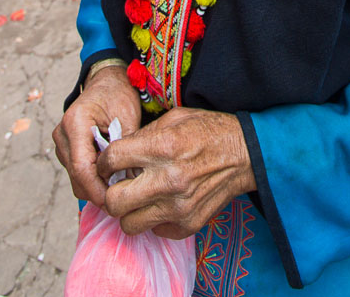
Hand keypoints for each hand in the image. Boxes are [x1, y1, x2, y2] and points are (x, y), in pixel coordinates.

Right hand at [53, 65, 139, 206]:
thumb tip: (131, 181)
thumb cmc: (119, 94)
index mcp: (75, 122)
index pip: (82, 167)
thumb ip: (126, 147)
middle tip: (122, 199)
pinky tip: (111, 176)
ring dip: (96, 186)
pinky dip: (93, 178)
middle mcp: (62, 133)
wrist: (107, 81)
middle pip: (76, 177)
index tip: (114, 202)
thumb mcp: (127, 115)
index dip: (97, 189)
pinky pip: (77, 172)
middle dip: (98, 192)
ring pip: (76, 178)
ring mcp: (61, 142)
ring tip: (120, 186)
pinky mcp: (66, 148)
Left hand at [97, 107, 255, 238]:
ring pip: (129, 224)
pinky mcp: (187, 225)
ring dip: (130, 210)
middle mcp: (168, 180)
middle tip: (120, 184)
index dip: (103, 162)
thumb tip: (118, 153)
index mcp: (163, 147)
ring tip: (140, 196)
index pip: (112, 160)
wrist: (245, 154)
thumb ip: (144, 135)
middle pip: (114, 202)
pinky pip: (154, 231)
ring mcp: (178, 207)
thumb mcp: (175, 118)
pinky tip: (163, 202)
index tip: (108, 163)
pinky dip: (153, 218)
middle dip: (111, 192)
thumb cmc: (209, 131)